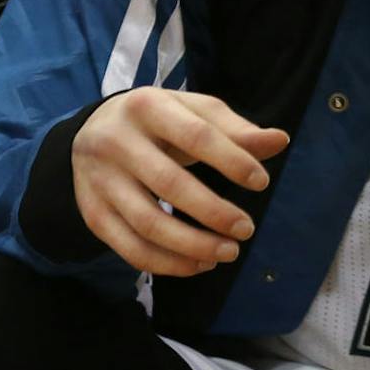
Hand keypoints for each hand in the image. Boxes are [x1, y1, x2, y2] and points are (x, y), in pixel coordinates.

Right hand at [73, 88, 289, 276]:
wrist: (90, 133)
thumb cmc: (157, 123)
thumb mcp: (192, 113)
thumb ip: (234, 129)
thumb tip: (280, 141)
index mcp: (146, 106)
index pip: (195, 135)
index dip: (231, 161)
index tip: (261, 183)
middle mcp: (115, 140)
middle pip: (168, 183)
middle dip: (214, 212)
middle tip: (247, 229)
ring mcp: (98, 179)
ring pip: (147, 222)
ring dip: (193, 245)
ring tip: (228, 252)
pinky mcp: (92, 212)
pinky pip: (129, 247)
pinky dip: (168, 264)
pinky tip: (198, 263)